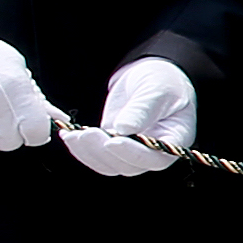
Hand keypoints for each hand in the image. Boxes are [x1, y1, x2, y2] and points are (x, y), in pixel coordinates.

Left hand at [62, 57, 199, 176]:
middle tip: (88, 134)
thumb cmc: (163, 81)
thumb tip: (123, 129)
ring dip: (89, 152)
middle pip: (128, 165)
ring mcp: (131, 151)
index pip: (156, 157)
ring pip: (108, 165)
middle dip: (105, 152)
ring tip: (73, 135)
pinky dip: (80, 149)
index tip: (113, 140)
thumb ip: (142, 109)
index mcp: (174, 139)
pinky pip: (96, 156)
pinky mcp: (113, 146)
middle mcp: (154, 151)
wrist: (149, 76)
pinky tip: (69, 136)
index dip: (133, 154)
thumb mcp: (157, 89)